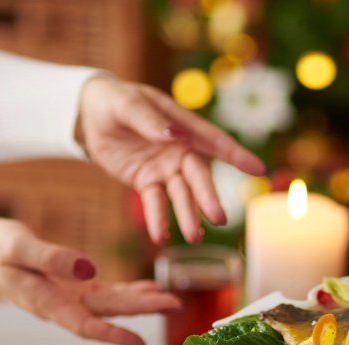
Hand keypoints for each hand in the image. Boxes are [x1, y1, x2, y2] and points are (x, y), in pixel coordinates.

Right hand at [0, 218, 180, 344]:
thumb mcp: (17, 247)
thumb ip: (51, 258)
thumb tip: (90, 269)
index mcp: (45, 302)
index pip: (85, 325)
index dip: (114, 335)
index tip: (141, 342)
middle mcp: (61, 305)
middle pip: (107, 313)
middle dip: (142, 312)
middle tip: (175, 306)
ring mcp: (68, 298)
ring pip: (111, 305)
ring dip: (141, 303)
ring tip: (171, 300)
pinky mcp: (71, 286)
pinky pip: (105, 293)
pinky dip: (127, 291)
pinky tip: (148, 289)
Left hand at [77, 77, 265, 244]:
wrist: (90, 115)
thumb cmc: (115, 101)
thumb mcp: (126, 105)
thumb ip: (149, 120)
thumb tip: (174, 136)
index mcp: (181, 125)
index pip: (214, 140)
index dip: (237, 155)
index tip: (259, 169)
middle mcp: (179, 149)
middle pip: (198, 176)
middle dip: (208, 197)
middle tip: (219, 218)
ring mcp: (164, 168)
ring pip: (180, 195)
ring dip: (187, 215)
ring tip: (194, 238)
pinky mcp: (146, 182)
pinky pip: (154, 203)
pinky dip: (157, 219)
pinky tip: (160, 236)